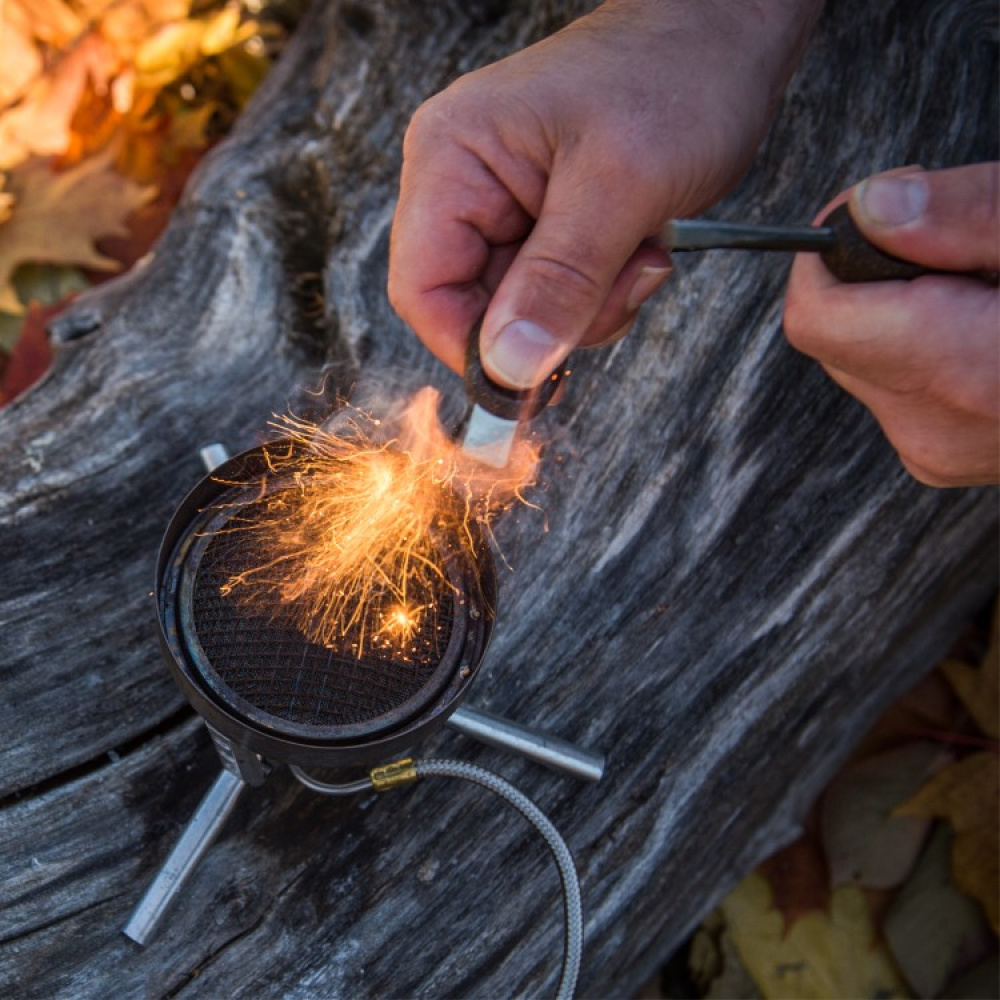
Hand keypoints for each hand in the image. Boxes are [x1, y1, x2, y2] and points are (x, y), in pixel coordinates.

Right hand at [389, 0, 820, 389]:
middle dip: (553, 320)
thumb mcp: (619, 183)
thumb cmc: (674, 75)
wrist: (726, 37)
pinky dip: (603, 293)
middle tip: (622, 282)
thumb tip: (506, 367)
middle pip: (475, 310)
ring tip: (639, 251)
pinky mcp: (545, 223)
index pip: (423, 290)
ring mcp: (505, 206)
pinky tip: (639, 248)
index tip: (534, 377)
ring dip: (590, 306)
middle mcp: (465, 184)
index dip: (472, 347)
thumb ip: (560, 279)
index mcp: (452, 159)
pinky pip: (557, 296)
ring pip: (523, 313)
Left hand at [783, 163, 998, 486]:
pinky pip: (895, 385)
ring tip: (984, 286)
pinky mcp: (943, 456)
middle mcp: (933, 427)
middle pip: (833, 335)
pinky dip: (920, 343)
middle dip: (876, 275)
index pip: (817, 316)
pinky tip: (984, 326)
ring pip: (860, 358)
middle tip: (960, 242)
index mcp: (962, 370)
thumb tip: (872, 207)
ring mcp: (936, 450)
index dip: (832, 254)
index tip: (883, 214)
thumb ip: (968, 216)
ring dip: (899, 309)